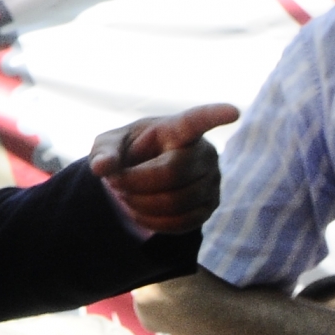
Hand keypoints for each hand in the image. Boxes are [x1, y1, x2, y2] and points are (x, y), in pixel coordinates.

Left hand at [89, 106, 236, 235]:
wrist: (140, 175)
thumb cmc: (127, 152)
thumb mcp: (109, 145)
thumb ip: (104, 152)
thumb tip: (101, 167)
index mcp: (178, 129)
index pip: (198, 120)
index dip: (215, 115)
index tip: (233, 112)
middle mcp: (204, 152)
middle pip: (171, 172)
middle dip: (134, 182)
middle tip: (116, 182)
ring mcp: (212, 180)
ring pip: (176, 201)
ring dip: (140, 204)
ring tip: (127, 195)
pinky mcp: (210, 205)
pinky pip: (182, 222)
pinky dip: (152, 221)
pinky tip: (140, 210)